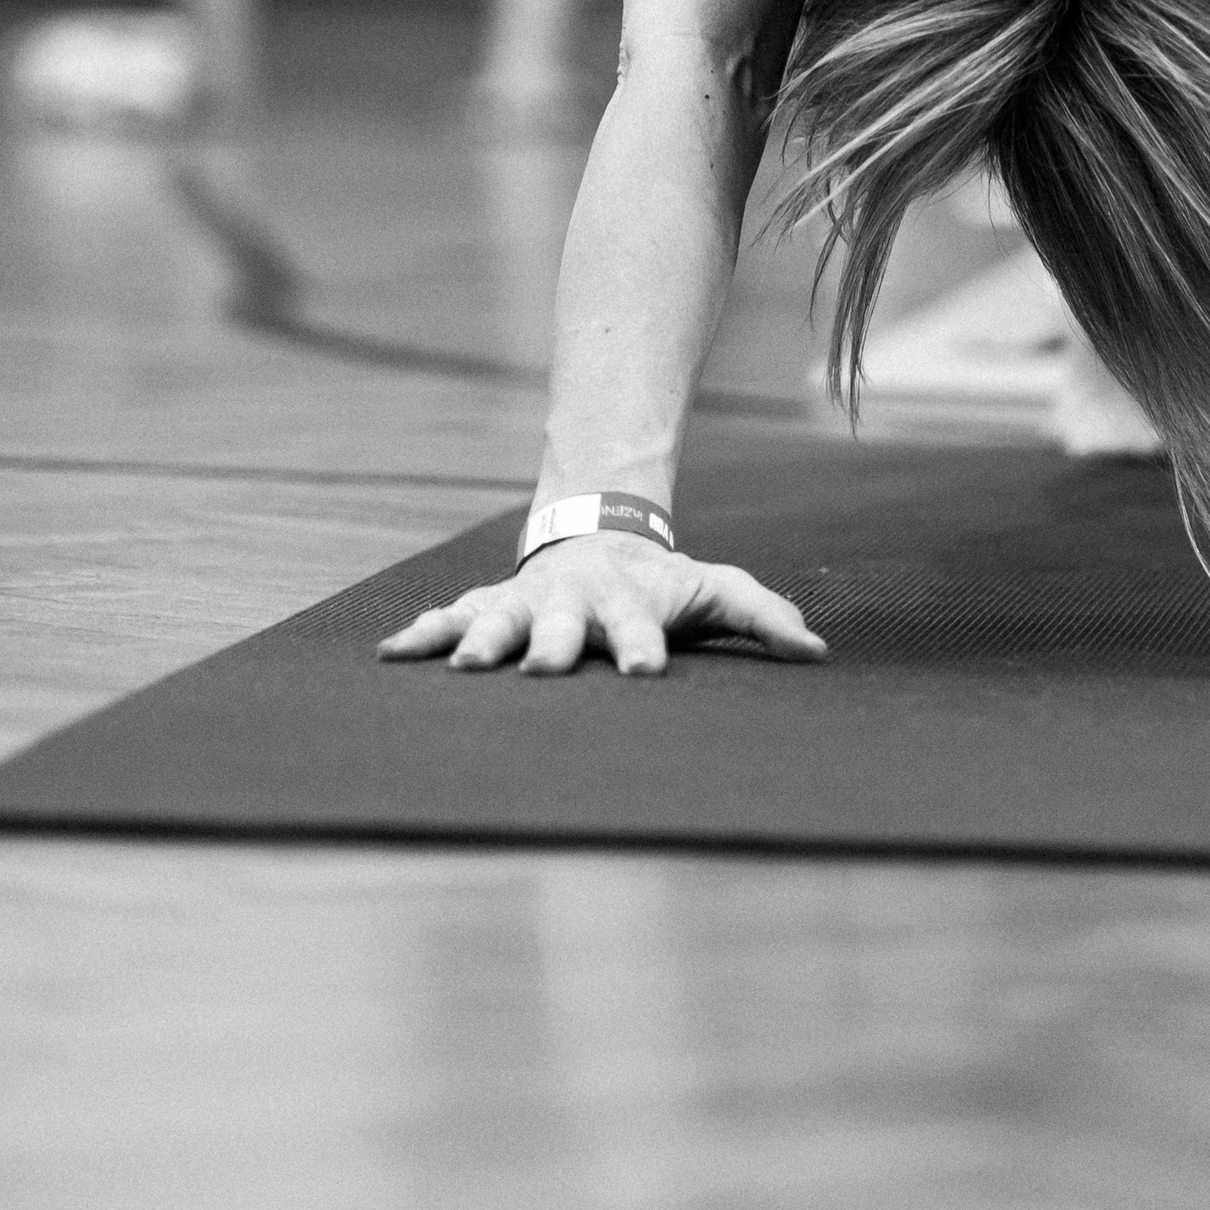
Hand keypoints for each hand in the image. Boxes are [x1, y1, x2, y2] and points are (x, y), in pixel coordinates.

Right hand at [377, 534, 826, 679]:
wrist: (600, 537)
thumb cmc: (664, 582)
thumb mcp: (718, 589)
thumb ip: (764, 617)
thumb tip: (819, 654)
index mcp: (628, 604)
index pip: (640, 628)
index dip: (643, 647)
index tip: (645, 672)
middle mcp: (572, 604)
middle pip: (561, 627)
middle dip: (552, 648)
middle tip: (544, 670)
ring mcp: (525, 604)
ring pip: (499, 621)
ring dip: (479, 642)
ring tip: (464, 666)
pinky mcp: (489, 605)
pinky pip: (448, 618)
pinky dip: (420, 634)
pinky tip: (391, 654)